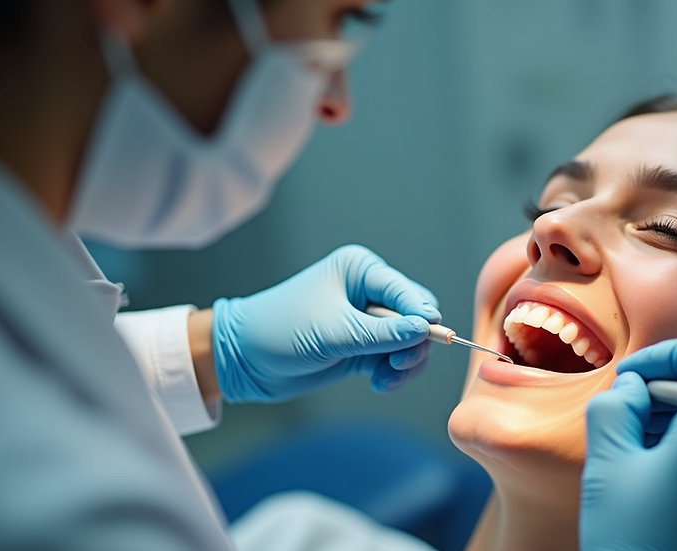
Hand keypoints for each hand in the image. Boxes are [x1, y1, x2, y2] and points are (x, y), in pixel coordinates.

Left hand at [212, 244, 440, 402]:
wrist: (244, 360)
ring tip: (386, 379)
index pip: (406, 291)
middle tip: (399, 365)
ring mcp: (367, 321)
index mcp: (360, 270)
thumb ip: (383, 334)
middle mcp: (368, 291)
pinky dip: (394, 373)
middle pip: (417, 316)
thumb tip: (426, 329)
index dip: (422, 315)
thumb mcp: (334, 333)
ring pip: (411, 341)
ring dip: (406, 363)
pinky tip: (380, 384)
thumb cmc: (280, 331)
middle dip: (415, 343)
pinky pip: (395, 358)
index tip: (433, 337)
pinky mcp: (363, 347)